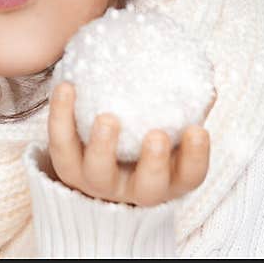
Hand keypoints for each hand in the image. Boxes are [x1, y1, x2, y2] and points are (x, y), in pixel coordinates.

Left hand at [47, 81, 213, 206]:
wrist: (91, 160)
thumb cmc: (140, 138)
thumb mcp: (166, 128)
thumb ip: (182, 106)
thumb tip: (203, 74)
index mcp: (167, 179)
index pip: (189, 176)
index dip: (196, 157)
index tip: (198, 130)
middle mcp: (133, 188)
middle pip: (147, 186)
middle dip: (154, 163)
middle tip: (157, 135)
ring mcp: (97, 182)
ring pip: (98, 173)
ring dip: (104, 146)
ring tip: (107, 118)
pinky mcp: (65, 168)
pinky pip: (60, 145)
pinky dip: (61, 116)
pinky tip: (66, 87)